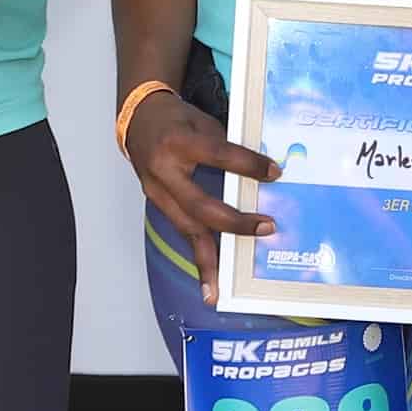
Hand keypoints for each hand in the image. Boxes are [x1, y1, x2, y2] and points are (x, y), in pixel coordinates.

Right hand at [122, 89, 278, 303]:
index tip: (274, 172)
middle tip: (266, 228)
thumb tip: (263, 172)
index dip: (247, 164)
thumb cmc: (175, 120)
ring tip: (218, 290)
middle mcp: (164, 172)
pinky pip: (182, 232)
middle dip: (233, 223)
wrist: (136, 120)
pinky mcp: (159, 205)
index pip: (217, 155)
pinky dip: (197, 255)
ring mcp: (158, 193)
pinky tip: (209, 280)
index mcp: (177, 143)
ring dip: (206, 260)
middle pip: (199, 206)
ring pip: (186, 230)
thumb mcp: (202, 122)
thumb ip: (226, 146)